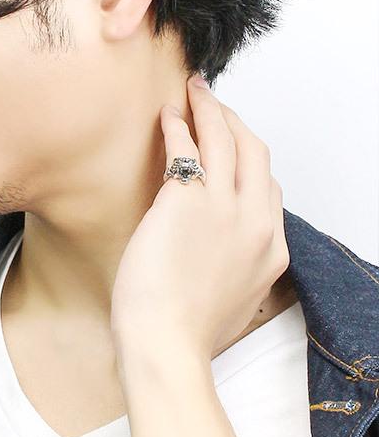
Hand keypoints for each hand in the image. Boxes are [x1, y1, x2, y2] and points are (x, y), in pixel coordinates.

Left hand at [110, 73, 289, 360]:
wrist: (167, 346)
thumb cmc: (189, 329)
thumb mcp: (235, 297)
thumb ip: (239, 264)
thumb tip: (222, 249)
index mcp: (271, 248)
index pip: (269, 187)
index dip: (249, 158)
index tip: (233, 144)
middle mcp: (255, 221)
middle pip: (255, 152)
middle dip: (235, 120)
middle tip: (215, 103)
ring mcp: (224, 208)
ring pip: (225, 139)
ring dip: (210, 108)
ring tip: (194, 90)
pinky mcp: (186, 201)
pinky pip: (185, 149)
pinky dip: (177, 125)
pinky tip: (167, 114)